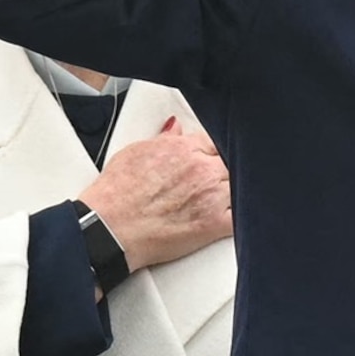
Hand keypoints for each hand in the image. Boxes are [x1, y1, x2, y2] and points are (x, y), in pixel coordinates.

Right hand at [78, 118, 229, 275]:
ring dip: (235, 191)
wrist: (110, 227)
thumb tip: (175, 128)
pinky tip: (239, 216)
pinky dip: (244, 216)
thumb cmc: (117, 194)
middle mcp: (202, 169)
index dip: (216, 151)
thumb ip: (164, 139)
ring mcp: (212, 196)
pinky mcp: (215, 224)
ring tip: (221, 198)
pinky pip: (243, 216)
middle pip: (232, 162)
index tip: (213, 158)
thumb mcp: (136, 152)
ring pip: (241, 186)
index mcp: (185, 148)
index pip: (217, 141)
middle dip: (225, 170)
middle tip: (214, 180)